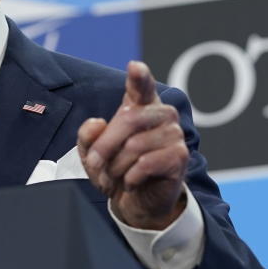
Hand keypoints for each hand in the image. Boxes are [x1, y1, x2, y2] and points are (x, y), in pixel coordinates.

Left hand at [77, 61, 188, 230]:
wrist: (137, 201)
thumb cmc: (117, 169)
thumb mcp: (92, 154)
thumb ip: (87, 137)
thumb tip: (96, 124)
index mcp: (141, 105)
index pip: (141, 86)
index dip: (139, 77)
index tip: (135, 67)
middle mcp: (162, 114)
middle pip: (129, 119)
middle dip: (105, 146)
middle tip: (95, 166)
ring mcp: (174, 134)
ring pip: (135, 146)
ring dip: (116, 168)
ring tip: (113, 179)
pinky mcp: (180, 157)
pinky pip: (146, 164)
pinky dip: (130, 179)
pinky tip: (131, 183)